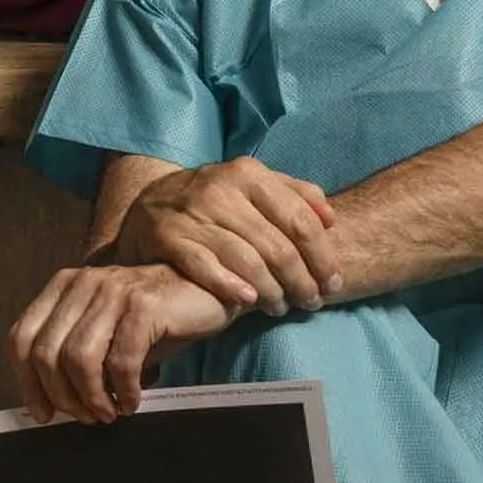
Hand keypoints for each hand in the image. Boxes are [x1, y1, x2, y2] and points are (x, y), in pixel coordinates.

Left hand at [8, 262, 235, 422]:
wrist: (204, 290)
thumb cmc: (153, 318)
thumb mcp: (105, 330)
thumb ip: (75, 353)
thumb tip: (50, 403)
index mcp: (64, 287)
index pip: (21, 337)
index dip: (28, 382)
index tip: (43, 412)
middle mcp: (83, 283)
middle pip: (45, 352)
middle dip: (62, 396)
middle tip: (84, 416)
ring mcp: (113, 290)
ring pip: (78, 358)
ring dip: (91, 397)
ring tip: (106, 413)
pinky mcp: (144, 305)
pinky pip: (121, 360)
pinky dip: (122, 390)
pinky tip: (130, 401)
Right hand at [108, 159, 339, 312]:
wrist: (149, 202)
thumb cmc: (215, 201)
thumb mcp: (252, 186)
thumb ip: (295, 194)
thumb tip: (331, 218)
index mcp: (249, 174)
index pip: (301, 221)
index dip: (323, 257)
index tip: (333, 284)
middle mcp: (221, 189)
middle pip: (278, 246)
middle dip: (302, 282)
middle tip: (311, 302)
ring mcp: (193, 213)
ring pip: (247, 261)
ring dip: (272, 292)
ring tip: (282, 308)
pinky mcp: (168, 236)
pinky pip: (205, 266)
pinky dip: (230, 286)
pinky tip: (248, 301)